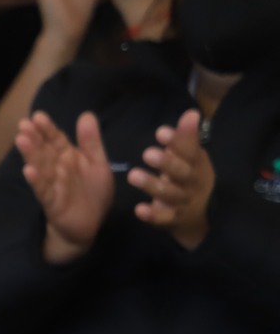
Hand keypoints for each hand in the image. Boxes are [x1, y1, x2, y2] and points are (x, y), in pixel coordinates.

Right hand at [18, 111, 113, 262]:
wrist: (91, 224)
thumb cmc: (92, 193)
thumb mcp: (98, 163)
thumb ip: (91, 141)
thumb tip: (86, 114)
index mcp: (68, 156)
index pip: (55, 139)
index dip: (47, 128)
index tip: (38, 116)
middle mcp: (57, 168)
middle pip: (44, 150)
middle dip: (34, 137)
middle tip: (23, 124)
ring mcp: (53, 185)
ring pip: (40, 167)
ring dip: (31, 154)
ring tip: (21, 140)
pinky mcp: (52, 202)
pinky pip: (43, 190)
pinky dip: (36, 181)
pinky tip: (28, 171)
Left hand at [129, 109, 211, 249]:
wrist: (201, 215)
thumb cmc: (190, 178)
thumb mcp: (191, 158)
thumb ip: (186, 139)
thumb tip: (191, 113)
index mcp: (197, 164)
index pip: (190, 151)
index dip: (178, 141)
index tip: (160, 132)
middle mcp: (192, 183)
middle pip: (181, 173)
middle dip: (166, 162)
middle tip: (147, 153)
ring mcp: (183, 202)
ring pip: (169, 194)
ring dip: (152, 185)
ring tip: (133, 175)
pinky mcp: (173, 219)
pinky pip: (163, 218)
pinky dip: (152, 215)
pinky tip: (139, 209)